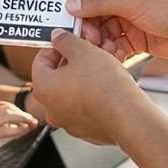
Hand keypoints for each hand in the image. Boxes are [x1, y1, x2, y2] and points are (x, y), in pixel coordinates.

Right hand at [0, 100, 37, 166]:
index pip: (2, 105)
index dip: (15, 110)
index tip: (23, 115)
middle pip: (9, 107)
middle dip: (22, 113)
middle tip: (32, 120)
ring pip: (11, 115)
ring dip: (24, 120)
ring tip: (32, 125)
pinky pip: (8, 129)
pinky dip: (19, 129)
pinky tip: (24, 132)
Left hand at [29, 31, 153, 144]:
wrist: (128, 115)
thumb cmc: (104, 86)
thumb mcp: (83, 51)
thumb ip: (65, 41)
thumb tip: (58, 37)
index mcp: (43, 88)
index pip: (40, 61)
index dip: (54, 47)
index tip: (65, 41)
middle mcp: (51, 108)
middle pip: (55, 78)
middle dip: (70, 62)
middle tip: (84, 51)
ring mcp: (68, 121)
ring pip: (70, 92)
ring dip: (81, 77)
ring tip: (99, 67)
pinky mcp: (85, 129)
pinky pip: (83, 106)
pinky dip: (90, 95)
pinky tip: (105, 85)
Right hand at [67, 0, 167, 64]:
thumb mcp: (134, 1)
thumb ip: (101, 3)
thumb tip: (71, 4)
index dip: (77, 4)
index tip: (65, 20)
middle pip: (94, 12)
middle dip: (88, 27)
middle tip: (87, 41)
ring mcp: (132, 18)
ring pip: (103, 31)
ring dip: (99, 42)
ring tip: (102, 51)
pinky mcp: (138, 38)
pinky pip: (116, 44)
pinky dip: (112, 52)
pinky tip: (113, 58)